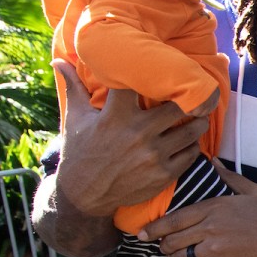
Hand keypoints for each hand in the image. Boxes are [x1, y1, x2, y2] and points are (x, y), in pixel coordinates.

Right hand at [52, 60, 215, 217]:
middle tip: (195, 96)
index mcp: (116, 115)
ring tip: (198, 117)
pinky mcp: (163, 174)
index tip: (164, 68)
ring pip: (191, 131)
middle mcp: (138, 133)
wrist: (85, 195)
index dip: (155, 73)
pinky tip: (189, 140)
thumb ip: (73, 87)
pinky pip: (190, 154)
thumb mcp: (75, 119)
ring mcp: (153, 155)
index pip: (140, 84)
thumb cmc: (80, 151)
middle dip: (190, 100)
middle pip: (180, 106)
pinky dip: (192, 145)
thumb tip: (58, 60)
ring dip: (198, 122)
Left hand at [141, 163, 256, 256]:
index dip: (155, 228)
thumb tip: (214, 161)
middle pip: (173, 240)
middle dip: (161, 244)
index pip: (175, 219)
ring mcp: (216, 250)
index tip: (142, 233)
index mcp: (214, 208)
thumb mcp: (252, 189)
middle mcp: (211, 229)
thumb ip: (228, 176)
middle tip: (158, 246)